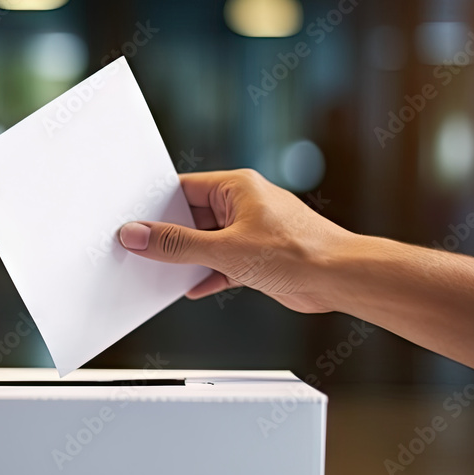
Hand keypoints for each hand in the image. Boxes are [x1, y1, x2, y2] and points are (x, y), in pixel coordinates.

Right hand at [118, 169, 356, 313]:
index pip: (184, 188)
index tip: (133, 221)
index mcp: (237, 187)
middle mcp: (244, 204)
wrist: (340, 279)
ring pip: (207, 242)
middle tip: (142, 249)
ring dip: (188, 258)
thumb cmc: (298, 252)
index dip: (156, 206)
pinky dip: (208, 274)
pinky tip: (194, 287)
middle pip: (192, 216)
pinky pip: (222, 262)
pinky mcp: (259, 257)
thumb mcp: (224, 249)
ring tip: (162, 270)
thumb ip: (176, 244)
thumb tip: (139, 235)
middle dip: (170, 236)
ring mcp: (252, 231)